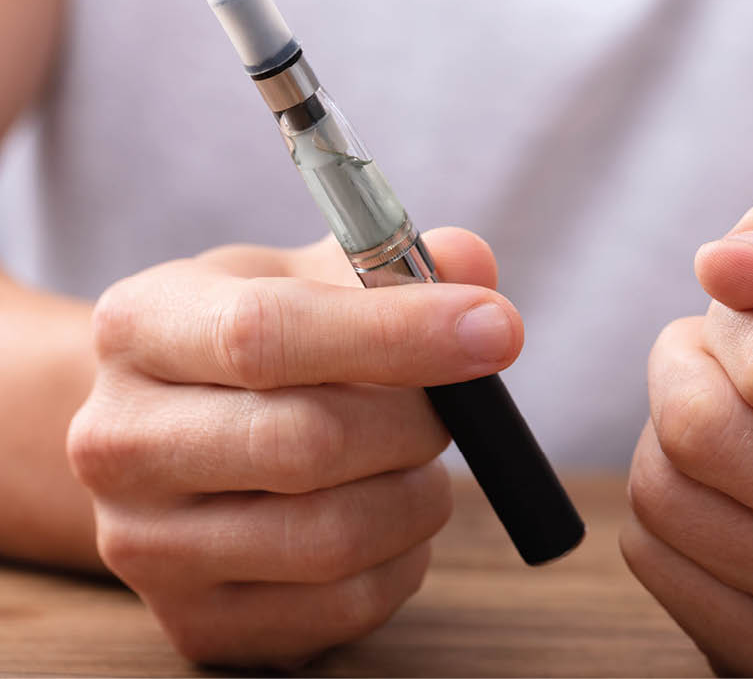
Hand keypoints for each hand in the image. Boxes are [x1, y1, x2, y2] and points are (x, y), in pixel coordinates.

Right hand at [67, 228, 522, 666]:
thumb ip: (390, 266)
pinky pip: (347, 606)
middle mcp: (118, 441)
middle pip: (307, 443)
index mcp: (140, 326)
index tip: (498, 329)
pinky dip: (403, 558)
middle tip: (452, 406)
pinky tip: (387, 514)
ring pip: (335, 536)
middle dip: (417, 423)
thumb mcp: (302, 279)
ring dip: (417, 494)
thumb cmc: (255, 349)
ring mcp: (147, 547)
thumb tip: (473, 266)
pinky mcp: (198, 623)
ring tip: (414, 459)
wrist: (167, 446)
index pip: (266, 334)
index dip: (399, 332)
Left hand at [621, 194, 752, 675]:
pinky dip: (665, 505)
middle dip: (685, 371)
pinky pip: (652, 555)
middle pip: (701, 434)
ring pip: (662, 495)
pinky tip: (724, 491)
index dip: (740, 322)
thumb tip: (721, 265)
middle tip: (719, 363)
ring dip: (666, 435)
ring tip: (728, 423)